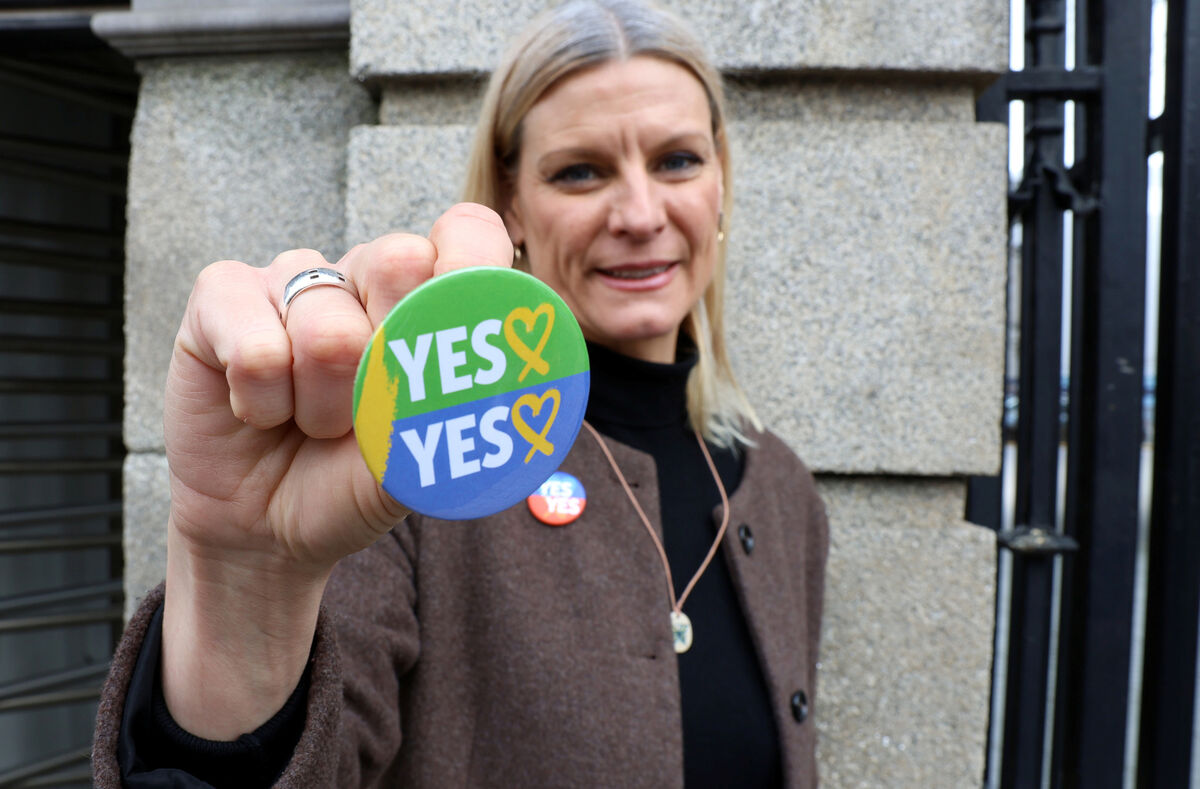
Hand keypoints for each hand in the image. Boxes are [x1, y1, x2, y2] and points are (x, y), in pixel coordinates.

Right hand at [160, 203, 511, 737]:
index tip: (466, 336)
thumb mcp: (422, 460)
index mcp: (426, 295)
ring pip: (326, 323)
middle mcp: (363, 273)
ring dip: (323, 405)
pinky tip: (261, 411)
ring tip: (313, 424)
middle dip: (391, 360)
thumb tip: (518, 387)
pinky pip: (254, 343)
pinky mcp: (222, 296)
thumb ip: (460, 413)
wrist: (270, 528)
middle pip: (400, 261)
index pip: (466, 233)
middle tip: (372, 407)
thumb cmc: (354, 481)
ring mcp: (292, 279)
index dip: (472, 269)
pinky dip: (263, 401)